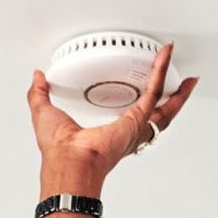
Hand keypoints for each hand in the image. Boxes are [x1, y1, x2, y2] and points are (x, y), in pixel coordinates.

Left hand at [26, 42, 197, 180]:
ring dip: (173, 84)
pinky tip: (164, 57)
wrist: (68, 161)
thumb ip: (40, 94)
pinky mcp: (137, 119)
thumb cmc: (59, 150)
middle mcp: (126, 133)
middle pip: (156, 113)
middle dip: (170, 98)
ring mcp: (134, 127)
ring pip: (162, 102)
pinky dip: (160, 71)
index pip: (130, 117)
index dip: (139, 104)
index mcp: (108, 134)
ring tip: (179, 67)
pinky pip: (153, 91)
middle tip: (179, 83)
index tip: (144, 91)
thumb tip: (37, 78)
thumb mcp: (44, 113)